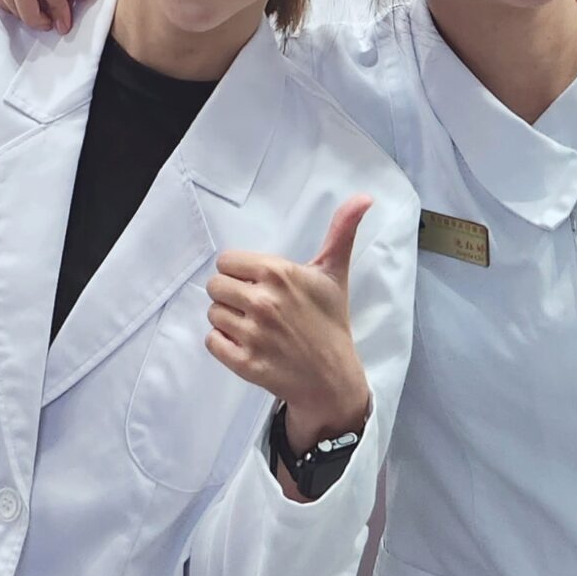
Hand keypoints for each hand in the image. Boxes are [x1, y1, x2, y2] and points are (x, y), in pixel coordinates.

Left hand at [208, 196, 374, 452]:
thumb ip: (341, 231)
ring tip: (254, 326)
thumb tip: (365, 196)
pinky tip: (246, 344)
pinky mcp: (245, 363)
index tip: (259, 283)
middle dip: (231, 295)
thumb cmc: (330, 322)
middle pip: (215, 286)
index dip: (239, 272)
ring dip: (228, 320)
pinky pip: (211, 341)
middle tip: (255, 306)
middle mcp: (263, 301)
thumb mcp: (334, 273)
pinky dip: (223, 344)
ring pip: (213, 313)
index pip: (226, 261)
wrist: (332, 379)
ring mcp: (253, 335)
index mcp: (279, 273)